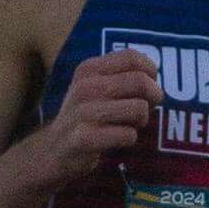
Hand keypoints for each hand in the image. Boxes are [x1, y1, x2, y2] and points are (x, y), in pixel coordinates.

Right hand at [35, 46, 166, 187]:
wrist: (53, 150)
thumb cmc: (85, 116)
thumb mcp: (95, 87)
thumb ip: (122, 76)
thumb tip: (154, 76)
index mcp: (88, 69)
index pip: (131, 57)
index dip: (150, 71)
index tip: (149, 85)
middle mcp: (85, 87)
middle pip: (140, 82)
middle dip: (153, 97)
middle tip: (145, 109)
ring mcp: (83, 113)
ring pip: (139, 109)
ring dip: (141, 120)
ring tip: (128, 124)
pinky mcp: (84, 138)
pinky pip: (128, 135)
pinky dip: (129, 139)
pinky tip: (116, 140)